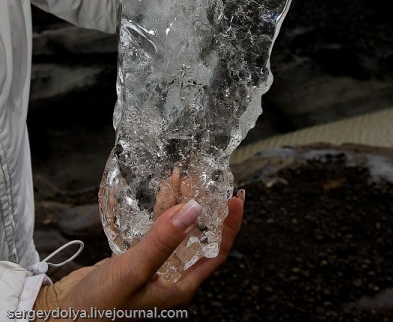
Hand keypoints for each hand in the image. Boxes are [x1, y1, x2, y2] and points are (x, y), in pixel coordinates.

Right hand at [35, 194, 243, 314]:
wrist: (63, 313)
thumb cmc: (99, 305)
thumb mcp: (134, 270)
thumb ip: (164, 240)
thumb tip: (194, 209)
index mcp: (181, 286)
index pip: (218, 251)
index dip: (230, 224)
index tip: (237, 197)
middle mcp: (173, 276)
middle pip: (200, 236)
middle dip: (205, 206)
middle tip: (206, 178)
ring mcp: (157, 265)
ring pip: (179, 230)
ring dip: (182, 204)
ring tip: (183, 177)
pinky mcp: (140, 257)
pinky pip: (159, 230)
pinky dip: (162, 211)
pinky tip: (164, 192)